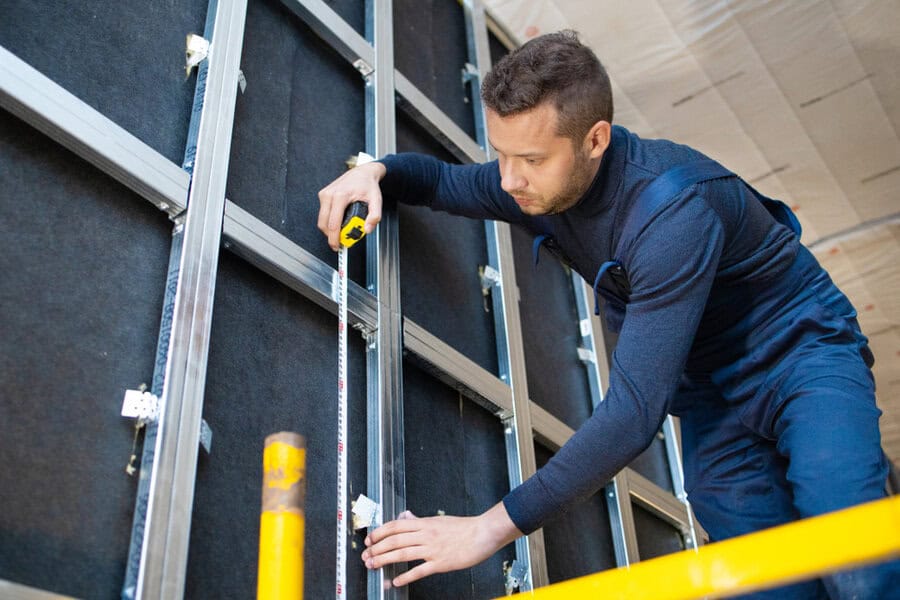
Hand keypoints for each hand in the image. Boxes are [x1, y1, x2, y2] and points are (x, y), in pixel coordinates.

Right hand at [317, 161, 385, 249]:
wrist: (362, 172)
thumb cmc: (368, 185)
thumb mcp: (376, 200)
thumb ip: (374, 216)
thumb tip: (367, 229)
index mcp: (341, 195)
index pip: (333, 223)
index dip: (334, 238)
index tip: (337, 246)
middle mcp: (330, 194)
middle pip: (324, 224)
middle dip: (331, 236)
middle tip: (340, 242)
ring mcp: (325, 194)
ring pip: (321, 220)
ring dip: (329, 229)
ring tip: (342, 232)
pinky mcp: (323, 195)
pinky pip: (322, 214)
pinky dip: (328, 222)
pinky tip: (338, 222)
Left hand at [361, 502, 522, 586]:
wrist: (483, 533)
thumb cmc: (463, 527)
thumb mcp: (438, 520)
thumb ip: (420, 521)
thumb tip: (404, 516)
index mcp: (424, 523)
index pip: (395, 526)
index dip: (379, 533)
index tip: (369, 540)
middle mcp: (425, 534)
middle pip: (394, 540)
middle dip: (376, 549)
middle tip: (365, 556)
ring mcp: (432, 549)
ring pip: (402, 554)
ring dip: (384, 560)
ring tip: (373, 566)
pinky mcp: (440, 563)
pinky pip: (419, 570)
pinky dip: (405, 576)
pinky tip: (396, 581)